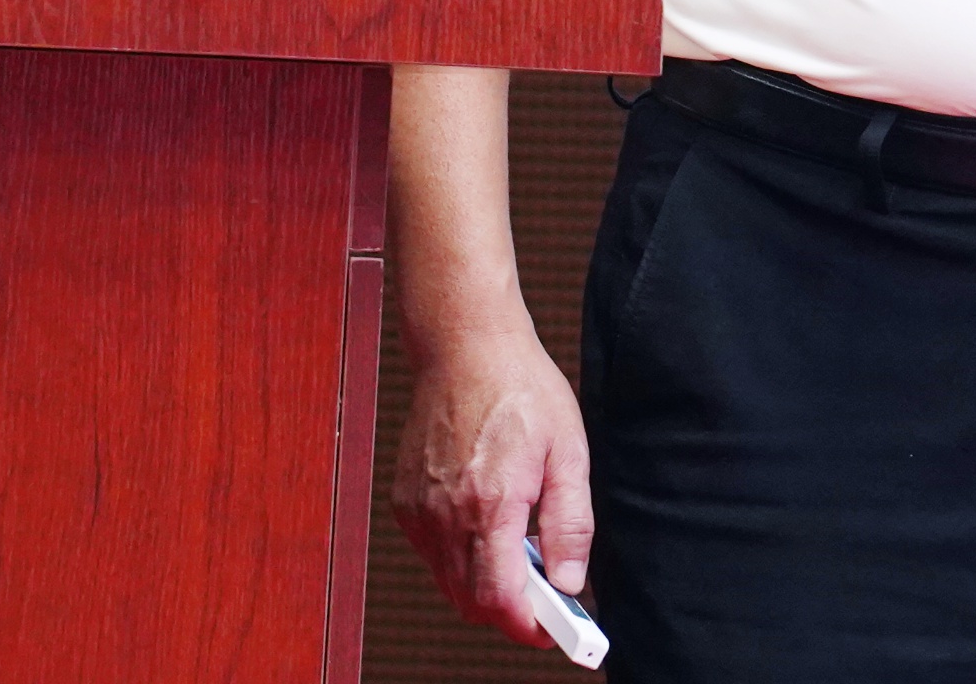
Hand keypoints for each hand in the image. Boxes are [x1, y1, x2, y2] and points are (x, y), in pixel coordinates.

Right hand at [391, 316, 594, 646]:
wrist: (464, 345)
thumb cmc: (520, 389)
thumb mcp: (568, 452)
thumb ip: (570, 525)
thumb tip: (569, 582)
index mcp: (489, 502)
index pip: (500, 599)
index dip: (530, 626)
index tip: (556, 629)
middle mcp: (445, 512)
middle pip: (471, 602)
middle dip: (511, 609)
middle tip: (546, 588)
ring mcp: (419, 508)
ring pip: (450, 582)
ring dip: (485, 584)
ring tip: (519, 545)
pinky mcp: (405, 501)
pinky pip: (433, 554)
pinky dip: (460, 557)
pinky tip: (487, 522)